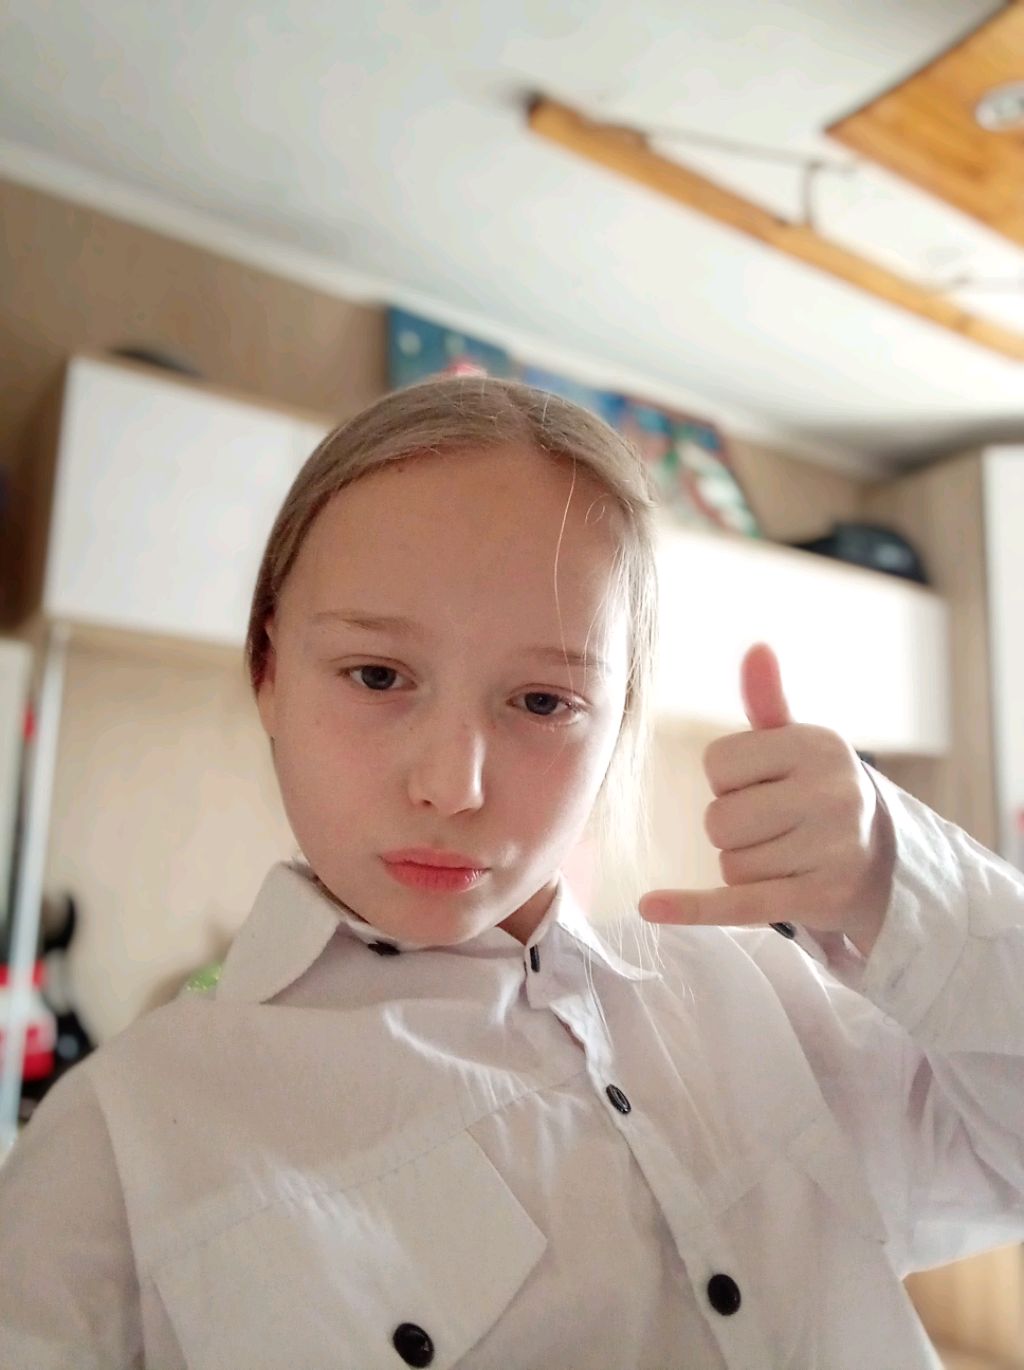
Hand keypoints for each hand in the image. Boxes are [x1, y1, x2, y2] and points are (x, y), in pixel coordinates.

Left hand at [638, 643, 895, 957]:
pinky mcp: (820, 898)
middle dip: (735, 830)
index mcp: (819, 745)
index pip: (717, 763)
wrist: (886, 865)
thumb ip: (768, 702)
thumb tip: (756, 649)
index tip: (768, 786)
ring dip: (746, 868)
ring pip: (728, 864)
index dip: (730, 781)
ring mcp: (830, 849)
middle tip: (778, 829)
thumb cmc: (823, 794)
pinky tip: (650, 906)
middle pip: (718, 819)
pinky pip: (737, 903)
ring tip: (789, 857)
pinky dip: (692, 908)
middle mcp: (831, 793)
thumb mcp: (800, 746)